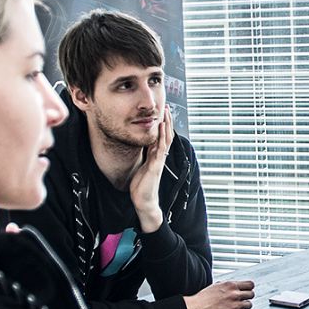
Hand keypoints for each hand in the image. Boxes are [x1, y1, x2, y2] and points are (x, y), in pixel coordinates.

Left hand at [129, 106, 173, 233]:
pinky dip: (161, 137)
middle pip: (166, 135)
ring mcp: (159, 160)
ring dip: (166, 125)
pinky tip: (161, 128)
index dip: (163, 125)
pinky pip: (160, 148)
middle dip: (166, 121)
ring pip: (165, 139)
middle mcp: (159, 157)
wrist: (144, 201)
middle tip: (166, 108)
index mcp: (155, 157)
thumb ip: (144, 157)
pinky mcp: (156, 165)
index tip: (162, 113)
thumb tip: (142, 148)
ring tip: (165, 113)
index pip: (161, 137)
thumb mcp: (141, 167)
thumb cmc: (142, 186)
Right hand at [185, 280, 254, 308]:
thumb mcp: (216, 285)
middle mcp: (235, 294)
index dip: (249, 288)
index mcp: (231, 285)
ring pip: (249, 305)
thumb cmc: (203, 298)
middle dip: (247, 296)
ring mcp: (235, 305)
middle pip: (252, 294)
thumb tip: (236, 286)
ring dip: (244, 305)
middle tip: (242, 298)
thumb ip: (229, 285)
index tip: (248, 290)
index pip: (250, 284)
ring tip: (237, 306)